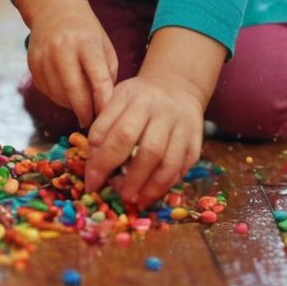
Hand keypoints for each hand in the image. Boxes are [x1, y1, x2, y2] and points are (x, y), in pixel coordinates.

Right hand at [27, 12, 117, 128]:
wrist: (53, 9)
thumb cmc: (85, 31)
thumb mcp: (104, 45)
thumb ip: (106, 74)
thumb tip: (104, 106)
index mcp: (85, 42)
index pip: (97, 78)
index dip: (103, 101)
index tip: (108, 116)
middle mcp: (61, 48)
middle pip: (74, 91)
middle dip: (86, 111)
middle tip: (93, 122)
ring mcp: (43, 56)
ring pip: (59, 95)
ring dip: (72, 106)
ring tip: (81, 105)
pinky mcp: (32, 64)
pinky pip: (47, 91)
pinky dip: (59, 98)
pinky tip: (66, 93)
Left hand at [84, 73, 204, 207]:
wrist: (176, 86)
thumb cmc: (138, 98)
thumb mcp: (116, 99)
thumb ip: (103, 126)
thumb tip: (91, 161)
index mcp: (137, 98)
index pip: (119, 134)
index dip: (103, 162)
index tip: (91, 182)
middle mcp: (163, 112)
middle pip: (148, 151)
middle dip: (129, 179)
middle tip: (115, 194)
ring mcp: (183, 127)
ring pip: (168, 163)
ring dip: (149, 187)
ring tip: (133, 199)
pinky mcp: (194, 142)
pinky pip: (181, 169)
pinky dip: (166, 185)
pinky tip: (151, 192)